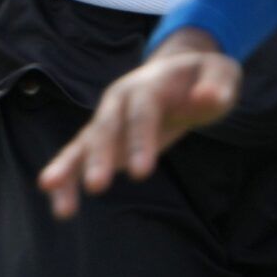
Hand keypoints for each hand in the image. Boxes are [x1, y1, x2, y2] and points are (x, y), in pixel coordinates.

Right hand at [38, 29, 241, 219]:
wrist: (180, 72)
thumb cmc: (204, 77)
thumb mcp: (222, 72)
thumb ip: (218, 84)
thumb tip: (206, 98)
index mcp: (149, 84)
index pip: (143, 111)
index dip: (141, 139)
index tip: (143, 174)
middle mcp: (120, 99)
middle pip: (106, 126)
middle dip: (100, 155)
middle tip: (96, 186)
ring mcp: (108, 119)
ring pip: (84, 142)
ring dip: (69, 167)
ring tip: (54, 193)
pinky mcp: (104, 140)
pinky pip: (79, 157)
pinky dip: (67, 177)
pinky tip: (59, 205)